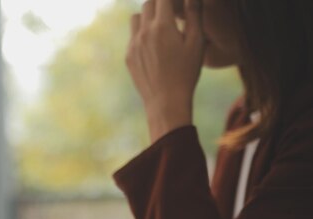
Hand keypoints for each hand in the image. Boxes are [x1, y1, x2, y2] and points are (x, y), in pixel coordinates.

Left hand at [126, 0, 204, 142]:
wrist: (166, 102)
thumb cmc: (186, 72)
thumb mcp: (196, 43)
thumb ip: (194, 14)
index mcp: (162, 26)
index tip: (178, 4)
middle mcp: (144, 32)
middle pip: (148, 4)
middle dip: (160, 4)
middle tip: (172, 12)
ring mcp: (133, 45)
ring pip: (136, 18)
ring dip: (148, 17)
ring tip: (161, 27)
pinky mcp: (128, 57)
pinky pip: (132, 36)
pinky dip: (142, 34)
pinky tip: (154, 46)